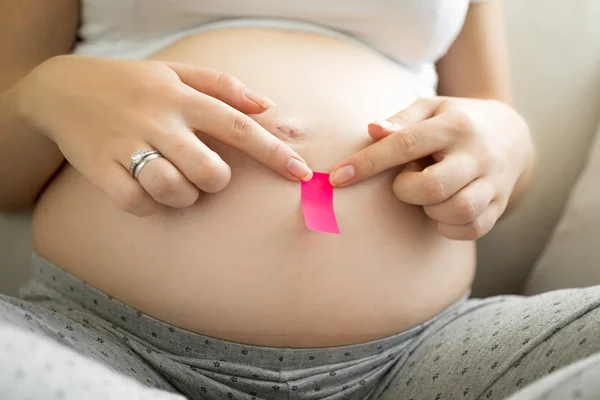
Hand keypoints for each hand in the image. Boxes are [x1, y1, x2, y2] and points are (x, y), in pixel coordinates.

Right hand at [18, 55, 311, 215]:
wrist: (60, 88)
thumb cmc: (130, 84)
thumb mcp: (174, 72)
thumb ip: (223, 86)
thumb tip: (267, 105)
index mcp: (182, 97)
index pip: (240, 127)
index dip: (274, 153)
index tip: (302, 174)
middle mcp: (159, 119)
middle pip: (211, 171)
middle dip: (215, 182)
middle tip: (201, 172)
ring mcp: (127, 144)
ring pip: (174, 190)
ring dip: (181, 196)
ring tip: (170, 180)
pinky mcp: (99, 167)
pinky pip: (136, 203)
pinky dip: (147, 204)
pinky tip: (142, 189)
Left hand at [329, 97, 532, 239]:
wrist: (514, 135)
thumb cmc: (457, 121)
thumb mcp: (431, 109)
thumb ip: (401, 121)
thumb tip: (371, 130)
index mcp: (454, 125)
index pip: (405, 144)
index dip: (367, 163)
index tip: (336, 177)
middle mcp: (477, 154)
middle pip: (432, 187)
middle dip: (406, 190)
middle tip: (406, 182)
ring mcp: (493, 182)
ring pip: (456, 211)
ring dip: (430, 210)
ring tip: (429, 195)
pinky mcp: (500, 205)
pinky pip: (471, 229)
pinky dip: (448, 226)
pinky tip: (442, 210)